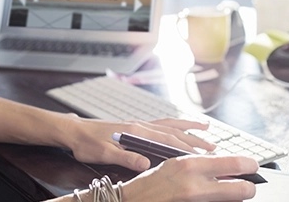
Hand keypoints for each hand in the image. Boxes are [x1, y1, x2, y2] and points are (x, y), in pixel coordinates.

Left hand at [64, 117, 215, 171]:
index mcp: (136, 131)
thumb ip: (125, 158)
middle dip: (194, 139)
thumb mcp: (104, 154)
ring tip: (206, 130)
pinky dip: (175, 126)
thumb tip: (145, 164)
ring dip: (188, 129)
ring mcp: (139, 124)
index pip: (167, 139)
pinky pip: (161, 124)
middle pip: (173, 132)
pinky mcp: (135, 127)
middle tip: (214, 147)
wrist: (75, 131)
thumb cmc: (87, 143)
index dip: (186, 147)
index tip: (204, 153)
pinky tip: (180, 129)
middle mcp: (140, 125)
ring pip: (170, 126)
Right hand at [121, 155, 258, 201]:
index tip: (253, 166)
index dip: (248, 166)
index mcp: (189, 164)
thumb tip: (223, 167)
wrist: (130, 201)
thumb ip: (199, 166)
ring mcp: (193, 200)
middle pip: (240, 189)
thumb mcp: (174, 165)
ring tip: (235, 193)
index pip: (232, 164)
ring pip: (230, 200)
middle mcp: (194, 183)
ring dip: (234, 196)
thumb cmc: (150, 183)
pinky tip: (218, 199)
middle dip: (249, 189)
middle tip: (251, 187)